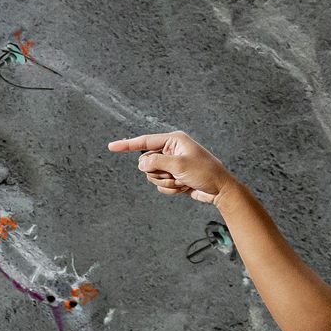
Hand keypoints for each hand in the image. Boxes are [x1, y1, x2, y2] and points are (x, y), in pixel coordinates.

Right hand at [105, 130, 232, 204]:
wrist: (220, 190)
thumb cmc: (205, 173)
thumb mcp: (179, 165)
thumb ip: (156, 162)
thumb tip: (140, 164)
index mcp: (174, 140)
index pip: (145, 141)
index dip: (127, 144)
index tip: (111, 146)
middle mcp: (171, 151)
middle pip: (147, 163)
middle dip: (158, 173)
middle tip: (175, 175)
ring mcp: (172, 165)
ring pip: (152, 176)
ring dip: (166, 183)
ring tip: (183, 182)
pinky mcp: (173, 177)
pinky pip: (160, 185)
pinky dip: (171, 189)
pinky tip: (184, 187)